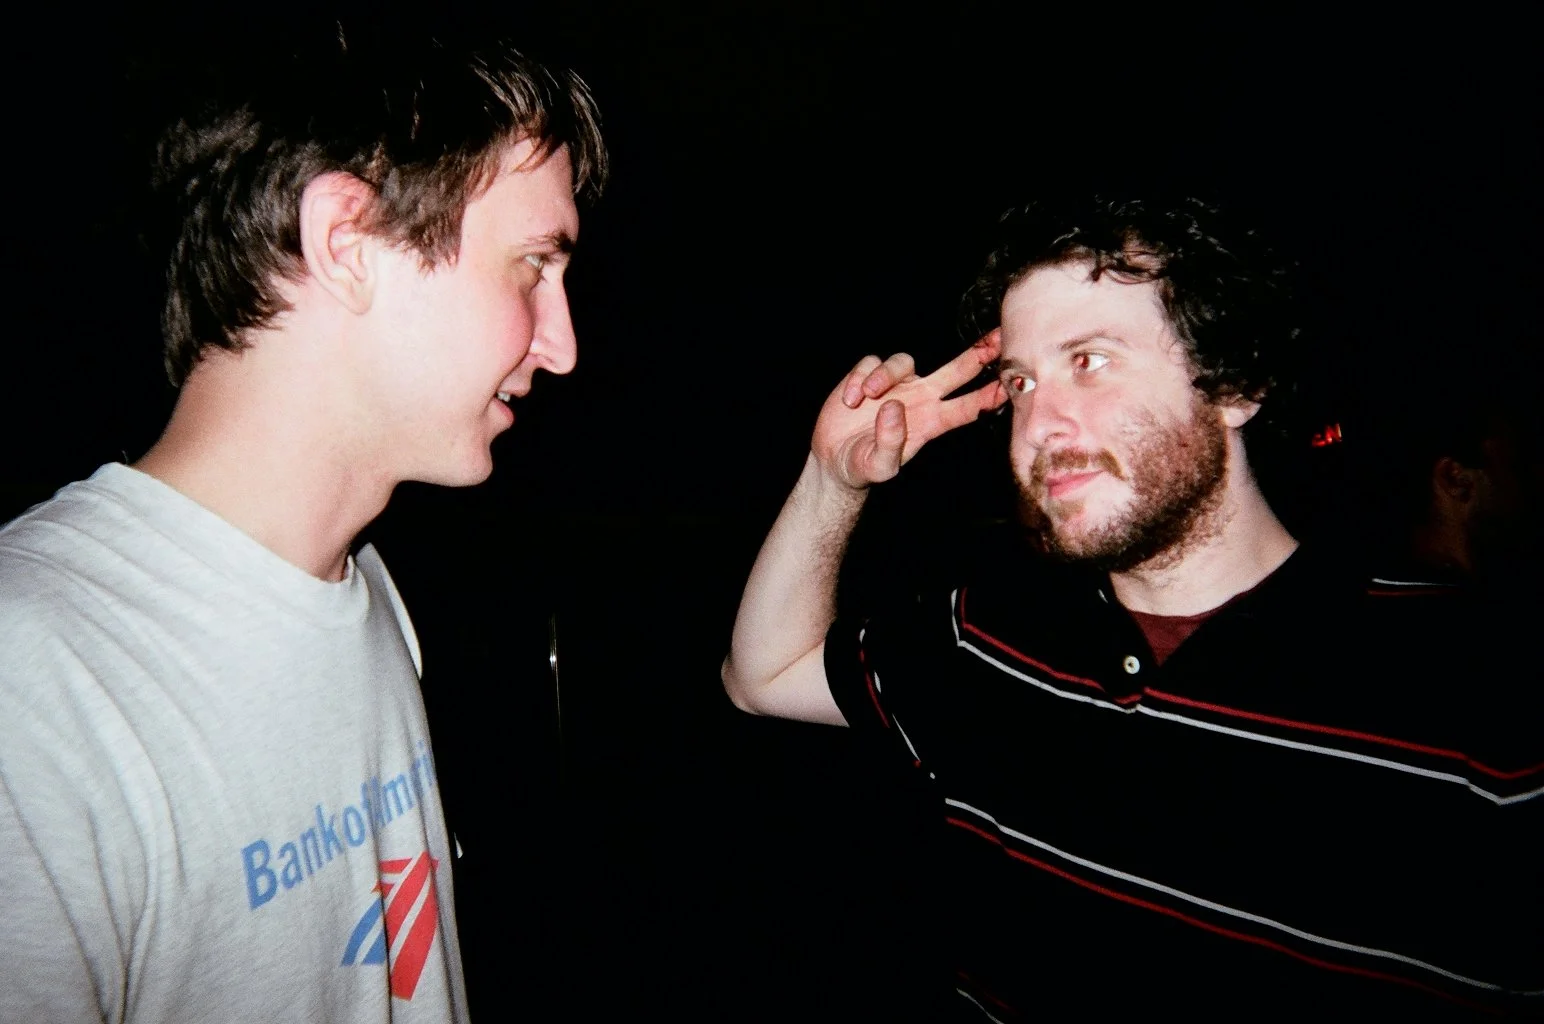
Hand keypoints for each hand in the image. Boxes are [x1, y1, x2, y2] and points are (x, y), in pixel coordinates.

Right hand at [814, 330, 1006, 489]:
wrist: (834, 458)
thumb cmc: (863, 466)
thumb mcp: (878, 466)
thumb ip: (889, 442)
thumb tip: (894, 407)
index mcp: (931, 422)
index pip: (968, 407)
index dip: (990, 396)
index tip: (1012, 385)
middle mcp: (920, 398)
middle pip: (957, 370)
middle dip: (980, 353)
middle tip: (1001, 337)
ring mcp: (897, 385)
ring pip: (903, 361)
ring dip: (884, 376)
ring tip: (867, 398)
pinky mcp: (870, 376)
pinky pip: (871, 363)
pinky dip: (859, 378)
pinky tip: (850, 400)